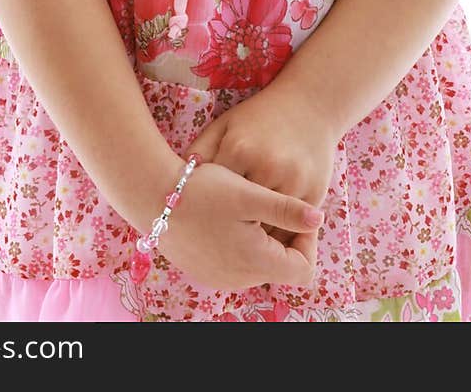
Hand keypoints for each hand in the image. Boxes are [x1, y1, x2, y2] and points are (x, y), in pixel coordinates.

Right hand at [157, 160, 323, 292]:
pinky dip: (244, 242)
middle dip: (285, 236)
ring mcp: (221, 278)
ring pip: (260, 263)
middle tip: (273, 202)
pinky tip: (230, 213)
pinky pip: (238, 262)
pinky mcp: (206, 270)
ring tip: (250, 203)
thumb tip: (319, 218)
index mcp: (256, 263)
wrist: (151, 196)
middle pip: (282, 267)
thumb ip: (287, 209)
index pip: (304, 270)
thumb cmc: (202, 190)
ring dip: (264, 237)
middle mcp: (240, 279)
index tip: (297, 212)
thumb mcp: (248, 194)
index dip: (307, 241)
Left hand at [183, 84, 336, 254]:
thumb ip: (201, 150)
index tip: (194, 223)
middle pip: (239, 217)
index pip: (212, 193)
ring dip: (253, 244)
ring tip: (237, 251)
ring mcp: (293, 182)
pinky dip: (278, 238)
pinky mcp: (314, 193)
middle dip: (226, 232)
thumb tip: (178, 182)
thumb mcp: (227, 124)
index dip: (202, 210)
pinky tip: (265, 243)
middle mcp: (266, 167)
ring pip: (267, 229)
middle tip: (212, 246)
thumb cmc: (261, 117)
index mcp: (239, 150)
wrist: (310, 104)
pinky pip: (293, 229)